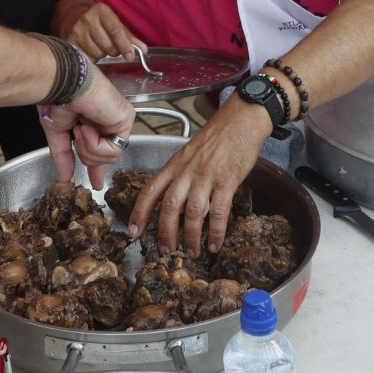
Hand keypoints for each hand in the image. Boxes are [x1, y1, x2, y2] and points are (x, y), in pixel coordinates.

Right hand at [39, 68, 134, 186]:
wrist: (63, 84)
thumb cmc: (57, 98)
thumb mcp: (57, 132)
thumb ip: (63, 155)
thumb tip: (63, 177)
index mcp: (93, 123)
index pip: (100, 151)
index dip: (97, 168)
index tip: (96, 184)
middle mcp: (108, 121)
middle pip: (104, 157)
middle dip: (87, 155)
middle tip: (76, 133)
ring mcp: (119, 120)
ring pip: (108, 158)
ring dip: (88, 147)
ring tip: (80, 127)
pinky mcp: (126, 119)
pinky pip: (112, 150)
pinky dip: (94, 143)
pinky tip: (87, 127)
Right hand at [62, 0, 140, 58]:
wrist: (71, 16)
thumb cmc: (97, 21)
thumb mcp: (113, 22)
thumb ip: (128, 36)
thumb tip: (143, 49)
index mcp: (101, 11)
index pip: (116, 31)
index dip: (125, 46)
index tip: (130, 56)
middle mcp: (87, 20)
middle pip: (109, 46)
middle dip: (114, 51)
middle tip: (110, 46)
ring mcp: (77, 31)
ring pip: (99, 54)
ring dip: (102, 54)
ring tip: (98, 46)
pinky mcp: (70, 42)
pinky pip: (88, 58)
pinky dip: (92, 58)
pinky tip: (90, 49)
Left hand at [128, 102, 269, 254]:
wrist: (240, 120)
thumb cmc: (216, 136)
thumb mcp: (190, 153)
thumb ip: (181, 176)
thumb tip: (177, 205)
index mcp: (174, 164)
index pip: (150, 191)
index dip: (139, 213)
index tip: (133, 232)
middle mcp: (187, 172)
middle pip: (169, 206)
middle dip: (165, 233)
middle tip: (166, 251)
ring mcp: (207, 176)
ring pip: (193, 213)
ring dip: (191, 237)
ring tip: (192, 252)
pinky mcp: (227, 181)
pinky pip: (219, 212)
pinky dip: (216, 232)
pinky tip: (216, 244)